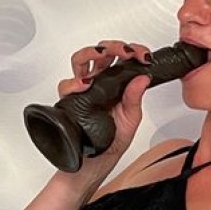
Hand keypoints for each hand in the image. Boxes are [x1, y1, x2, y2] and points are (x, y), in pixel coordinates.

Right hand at [57, 40, 151, 160]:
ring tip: (102, 54)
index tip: (144, 56)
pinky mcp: (70, 100)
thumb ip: (135, 98)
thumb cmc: (113, 140)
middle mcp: (98, 83)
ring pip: (80, 60)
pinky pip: (65, 86)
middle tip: (126, 52)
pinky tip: (85, 84)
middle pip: (100, 52)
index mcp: (116, 83)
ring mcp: (83, 90)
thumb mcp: (131, 119)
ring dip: (91, 52)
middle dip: (114, 46)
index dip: (133, 52)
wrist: (97, 163)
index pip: (122, 58)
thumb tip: (143, 78)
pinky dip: (74, 82)